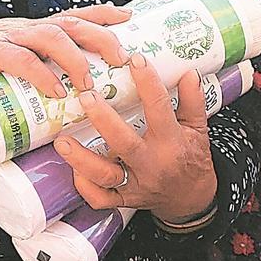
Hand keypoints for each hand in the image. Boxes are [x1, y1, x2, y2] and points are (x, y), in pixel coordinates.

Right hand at [0, 4, 129, 114]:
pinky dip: (40, 74)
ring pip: (50, 37)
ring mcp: (7, 36)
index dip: (103, 14)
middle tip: (122, 58)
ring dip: (75, 59)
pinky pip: (19, 59)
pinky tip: (56, 90)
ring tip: (90, 82)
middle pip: (71, 24)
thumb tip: (72, 96)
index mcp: (34, 29)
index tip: (130, 18)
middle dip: (101, 37)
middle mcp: (25, 27)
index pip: (75, 15)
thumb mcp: (15, 65)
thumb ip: (39, 70)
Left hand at [53, 54, 217, 223]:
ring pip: (105, 175)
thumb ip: (193, 100)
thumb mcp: (198, 128)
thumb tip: (189, 72)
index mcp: (172, 143)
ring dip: (81, 159)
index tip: (135, 60)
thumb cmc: (191, 159)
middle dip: (103, 120)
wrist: (190, 198)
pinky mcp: (124, 199)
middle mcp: (151, 165)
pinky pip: (100, 198)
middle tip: (86, 96)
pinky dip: (85, 186)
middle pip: (124, 143)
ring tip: (62, 141)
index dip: (148, 83)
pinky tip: (74, 169)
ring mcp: (135, 184)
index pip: (160, 109)